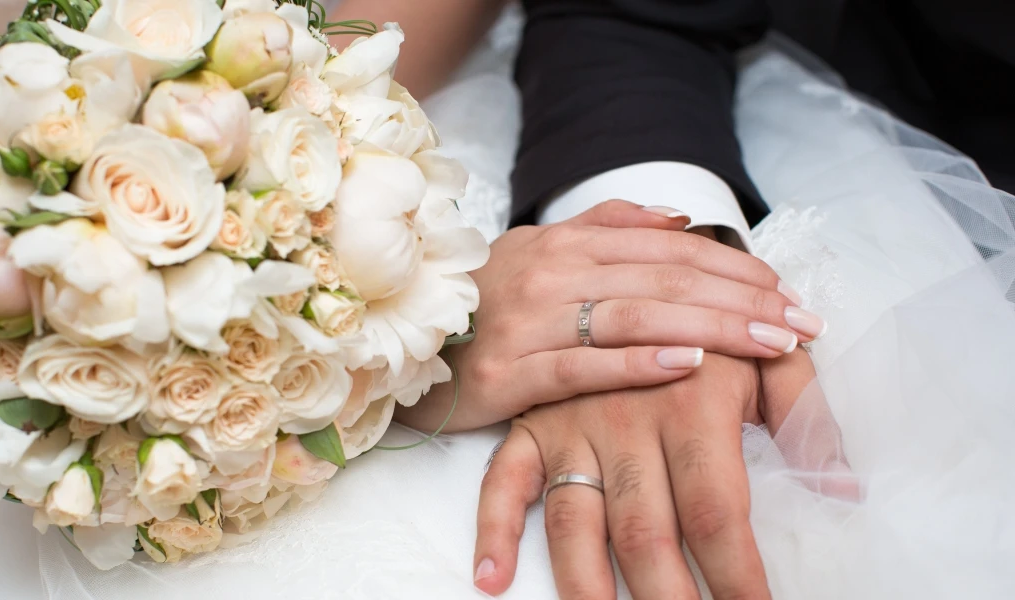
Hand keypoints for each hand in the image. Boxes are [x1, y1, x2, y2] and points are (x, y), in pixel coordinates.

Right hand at [397, 201, 825, 432]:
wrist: (406, 347)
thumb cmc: (486, 304)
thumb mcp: (540, 251)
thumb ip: (608, 227)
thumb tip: (680, 220)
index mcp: (565, 243)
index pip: (667, 249)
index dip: (733, 268)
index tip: (788, 291)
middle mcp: (550, 272)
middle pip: (663, 279)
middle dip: (742, 300)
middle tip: (802, 323)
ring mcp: (528, 320)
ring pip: (634, 316)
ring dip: (711, 327)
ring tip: (770, 343)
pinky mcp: (510, 372)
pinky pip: (582, 365)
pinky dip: (638, 362)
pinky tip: (688, 364)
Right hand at [473, 350, 853, 598]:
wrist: (628, 262)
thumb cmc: (708, 318)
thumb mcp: (764, 355)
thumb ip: (806, 414)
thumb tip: (842, 489)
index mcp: (690, 403)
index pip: (718, 512)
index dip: (738, 576)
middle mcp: (626, 420)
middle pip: (646, 531)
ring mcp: (571, 425)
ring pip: (574, 521)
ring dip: (588, 587)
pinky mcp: (531, 424)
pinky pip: (501, 481)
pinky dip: (493, 529)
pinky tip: (492, 580)